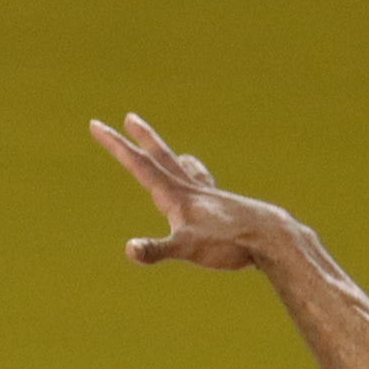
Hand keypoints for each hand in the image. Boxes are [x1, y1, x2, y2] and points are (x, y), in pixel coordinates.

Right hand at [89, 113, 278, 270]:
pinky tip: (210, 191)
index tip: (95, 124)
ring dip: (177, 160)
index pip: (138, 164)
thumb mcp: (187, 249)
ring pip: (189, 171)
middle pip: (162, 158)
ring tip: (179, 156)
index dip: (115, 145)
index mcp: (175, 195)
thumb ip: (156, 250)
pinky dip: (204, 184)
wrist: (272, 238)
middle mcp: (192, 190)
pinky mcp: (228, 209)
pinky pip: (210, 190)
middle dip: (143, 139)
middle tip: (130, 118)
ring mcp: (212, 197)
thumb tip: (131, 250)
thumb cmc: (229, 243)